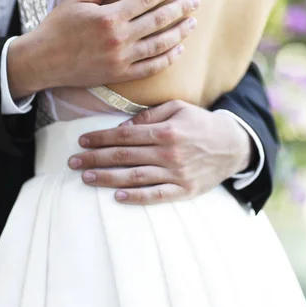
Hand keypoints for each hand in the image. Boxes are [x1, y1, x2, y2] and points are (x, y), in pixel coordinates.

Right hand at [8, 0, 198, 98]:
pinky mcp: (120, 75)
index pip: (147, 0)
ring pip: (159, 45)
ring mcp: (121, 59)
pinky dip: (167, 59)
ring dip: (179, 33)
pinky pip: (150, 68)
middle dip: (181, 9)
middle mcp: (119, 39)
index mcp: (110, 17)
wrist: (42, 61)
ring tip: (192, 23)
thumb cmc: (57, 27)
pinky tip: (178, 50)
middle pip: (159, 21)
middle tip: (196, 1)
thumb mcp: (77, 0)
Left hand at [69, 100, 253, 204]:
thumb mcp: (179, 108)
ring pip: (135, 177)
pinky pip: (157, 196)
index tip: (81, 141)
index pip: (125, 135)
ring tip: (86, 178)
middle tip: (73, 162)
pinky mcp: (184, 190)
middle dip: (95, 159)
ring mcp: (177, 174)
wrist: (232, 145)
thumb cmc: (200, 123)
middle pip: (124, 156)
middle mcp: (170, 153)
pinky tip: (117, 197)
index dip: (101, 138)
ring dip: (107, 178)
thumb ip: (149, 116)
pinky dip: (136, 197)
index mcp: (167, 130)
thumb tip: (123, 126)